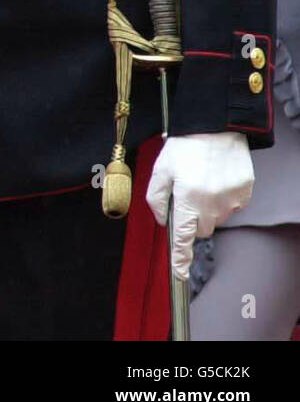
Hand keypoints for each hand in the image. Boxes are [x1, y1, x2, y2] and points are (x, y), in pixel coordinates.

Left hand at [147, 132, 253, 279]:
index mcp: (187, 199)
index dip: (180, 258)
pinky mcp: (244, 194)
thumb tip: (163, 220)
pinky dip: (222, 199)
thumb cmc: (185, 147)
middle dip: (191, 219)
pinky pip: (231, 207)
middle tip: (186, 193)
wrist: (217, 127)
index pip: (183, 237)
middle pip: (201, 229)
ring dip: (207, 208)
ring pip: (216, 218)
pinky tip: (216, 179)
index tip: (179, 274)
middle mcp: (211, 204)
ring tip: (201, 181)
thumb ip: (156, 198)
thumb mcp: (161, 169)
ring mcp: (231, 201)